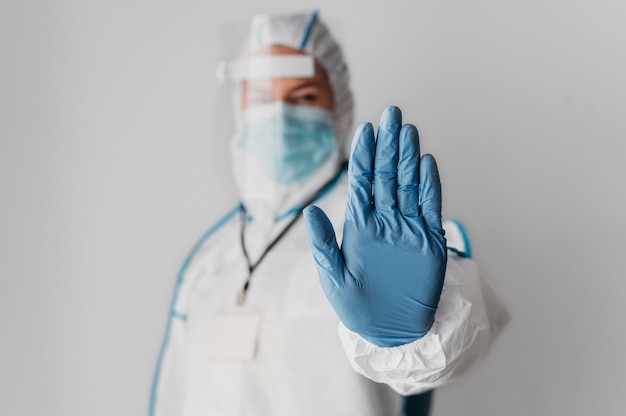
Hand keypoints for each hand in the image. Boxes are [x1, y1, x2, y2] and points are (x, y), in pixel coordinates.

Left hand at [303, 106, 446, 346]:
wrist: (389, 330)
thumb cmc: (356, 307)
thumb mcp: (333, 277)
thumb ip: (323, 244)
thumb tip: (310, 210)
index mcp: (359, 225)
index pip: (361, 182)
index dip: (364, 155)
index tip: (367, 129)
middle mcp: (384, 220)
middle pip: (386, 175)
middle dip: (388, 145)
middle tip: (392, 114)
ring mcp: (407, 228)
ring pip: (407, 184)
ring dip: (408, 158)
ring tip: (408, 131)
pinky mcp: (429, 241)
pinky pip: (429, 207)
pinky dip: (428, 185)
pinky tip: (426, 163)